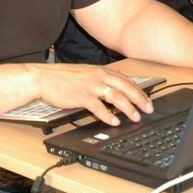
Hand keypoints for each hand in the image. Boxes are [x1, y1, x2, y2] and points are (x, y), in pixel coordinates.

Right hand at [31, 64, 153, 125]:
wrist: (44, 77)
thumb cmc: (63, 78)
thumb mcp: (86, 74)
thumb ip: (101, 80)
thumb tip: (116, 89)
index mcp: (101, 71)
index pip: (126, 80)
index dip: (139, 91)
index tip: (148, 100)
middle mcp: (98, 76)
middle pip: (125, 87)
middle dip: (139, 99)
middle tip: (149, 110)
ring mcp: (90, 86)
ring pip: (115, 96)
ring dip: (127, 108)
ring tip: (135, 117)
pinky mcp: (80, 96)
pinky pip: (98, 107)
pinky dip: (108, 115)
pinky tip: (114, 121)